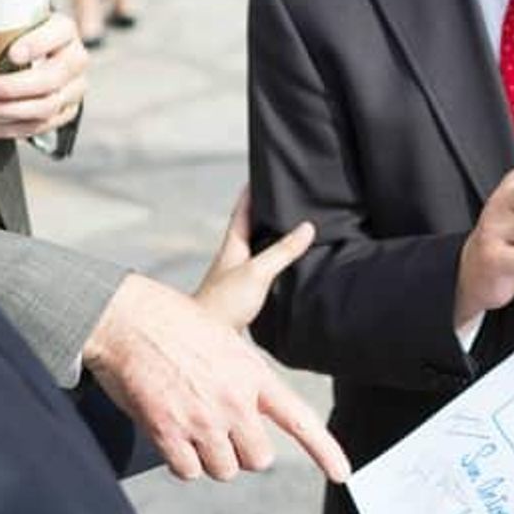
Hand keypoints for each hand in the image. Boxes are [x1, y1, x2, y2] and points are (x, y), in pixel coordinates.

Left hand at [0, 12, 88, 138]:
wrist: (36, 53)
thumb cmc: (16, 35)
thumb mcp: (10, 20)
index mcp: (64, 31)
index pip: (58, 33)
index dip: (37, 45)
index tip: (12, 54)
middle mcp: (75, 60)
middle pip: (50, 79)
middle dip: (11, 87)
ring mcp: (73, 90)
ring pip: (45, 108)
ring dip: (5, 112)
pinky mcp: (64, 113)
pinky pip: (37, 128)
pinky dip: (4, 130)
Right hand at [83, 273, 350, 482]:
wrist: (130, 319)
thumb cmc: (176, 327)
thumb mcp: (227, 344)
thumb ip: (243, 385)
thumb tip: (244, 428)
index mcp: (254, 376)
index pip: (299, 419)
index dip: (325, 450)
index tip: (342, 475)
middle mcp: (234, 402)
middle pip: (258, 459)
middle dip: (241, 452)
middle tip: (220, 429)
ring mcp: (202, 419)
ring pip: (222, 470)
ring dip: (209, 457)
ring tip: (190, 423)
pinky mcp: (169, 432)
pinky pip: (187, 471)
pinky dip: (181, 461)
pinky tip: (171, 433)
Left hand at [194, 188, 314, 332]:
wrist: (206, 339)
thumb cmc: (223, 303)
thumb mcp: (257, 272)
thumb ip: (282, 251)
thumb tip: (307, 228)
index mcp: (232, 245)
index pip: (242, 211)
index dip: (251, 192)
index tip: (261, 175)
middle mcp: (234, 258)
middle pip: (251, 229)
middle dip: (266, 215)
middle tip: (284, 200)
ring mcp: (238, 276)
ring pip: (258, 251)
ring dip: (272, 241)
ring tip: (292, 229)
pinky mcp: (245, 295)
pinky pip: (263, 272)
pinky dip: (276, 265)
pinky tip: (287, 269)